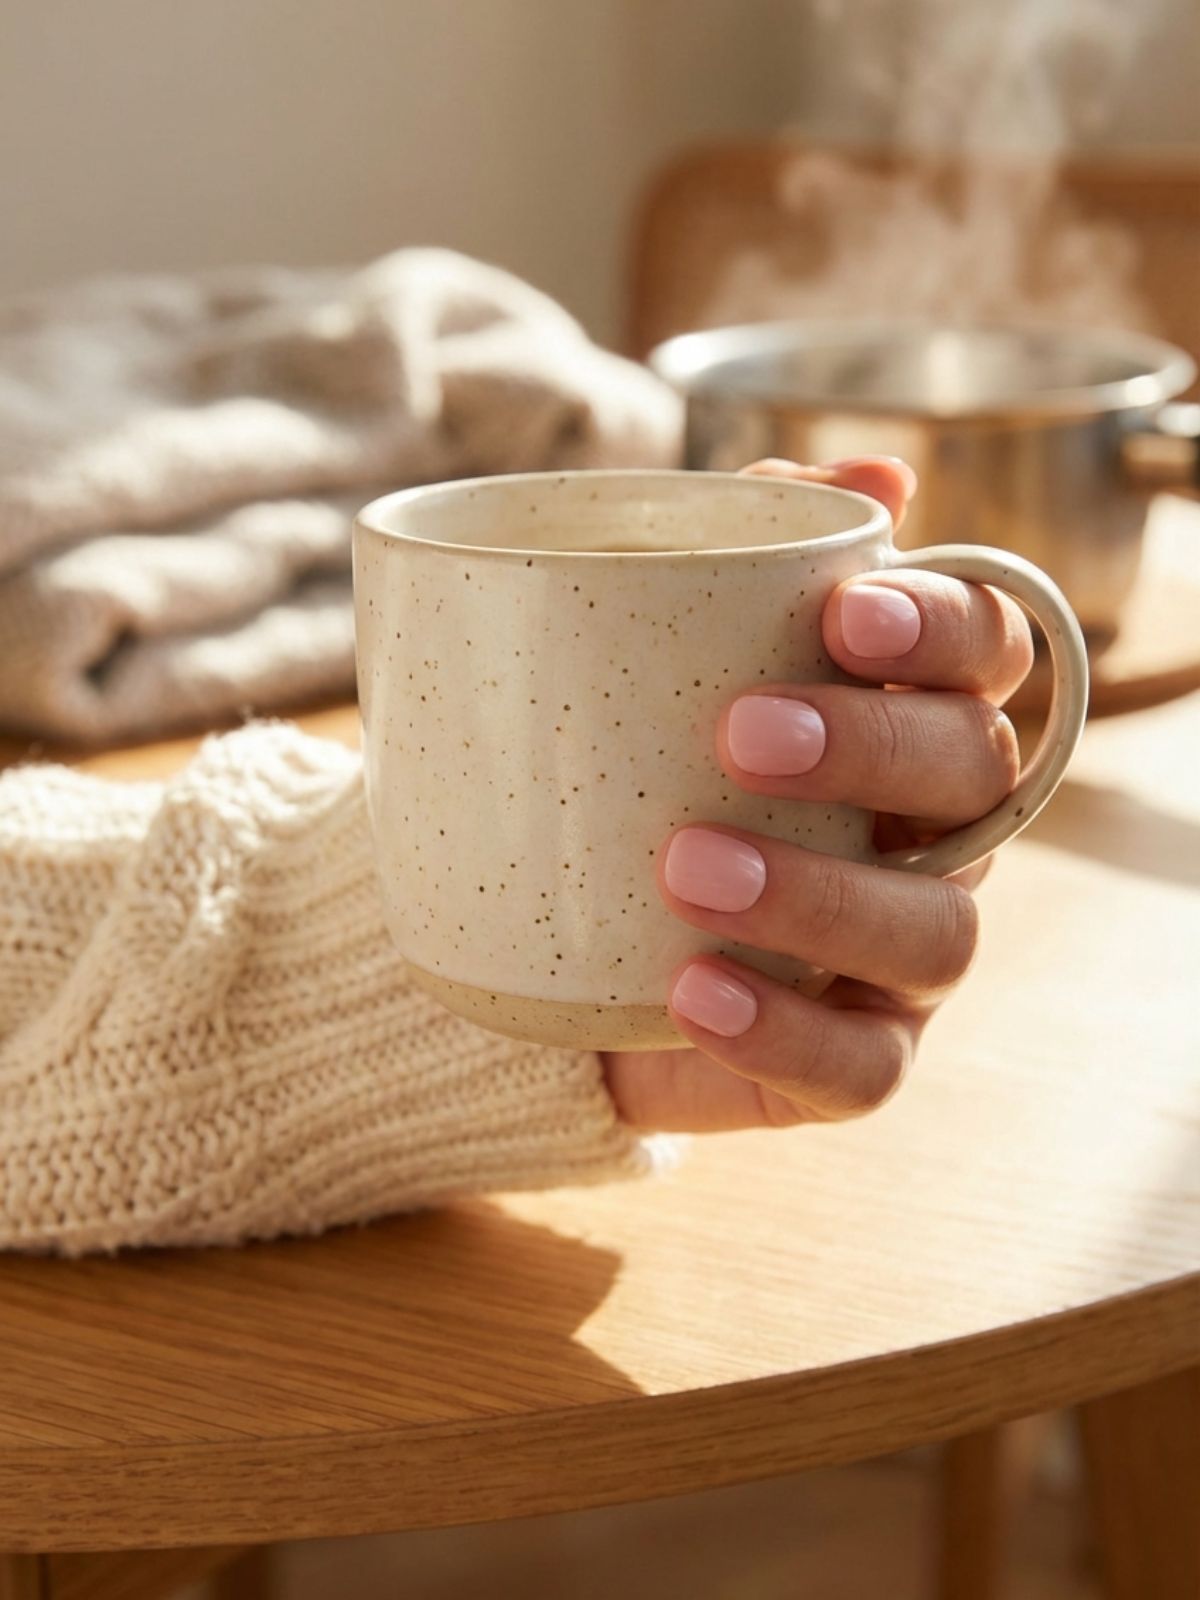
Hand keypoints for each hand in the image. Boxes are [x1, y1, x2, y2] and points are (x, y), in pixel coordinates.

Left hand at [602, 456, 1033, 1131]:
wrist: (552, 937)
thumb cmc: (633, 765)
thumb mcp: (661, 649)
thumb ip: (747, 551)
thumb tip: (870, 467)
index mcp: (907, 711)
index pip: (985, 648)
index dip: (942, 625)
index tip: (843, 610)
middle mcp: (934, 831)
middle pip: (974, 776)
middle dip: (872, 746)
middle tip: (738, 732)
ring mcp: (902, 954)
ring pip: (934, 929)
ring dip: (818, 893)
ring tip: (684, 866)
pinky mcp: (851, 1057)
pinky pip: (863, 1065)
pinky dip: (782, 1028)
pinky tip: (689, 988)